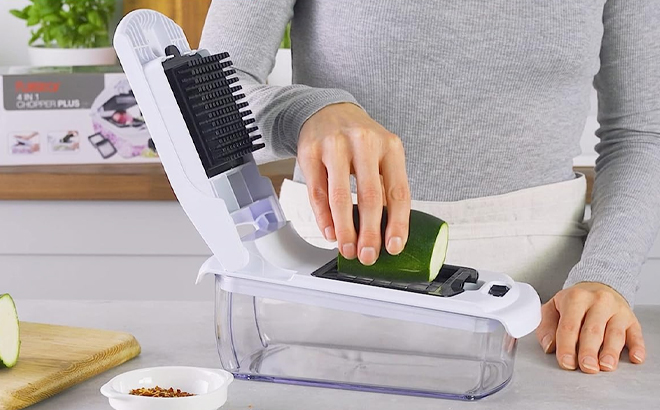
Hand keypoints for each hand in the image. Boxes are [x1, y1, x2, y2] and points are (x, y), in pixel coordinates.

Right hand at [298, 102, 410, 264]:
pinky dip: (323, 217)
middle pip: (370, 197)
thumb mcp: (381, 155)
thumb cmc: (359, 140)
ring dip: (344, 229)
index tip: (393, 247)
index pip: (398, 191)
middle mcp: (364, 142)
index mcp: (390, 146)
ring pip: (340, 197)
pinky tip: (329, 232)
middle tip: (368, 255)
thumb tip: (386, 233)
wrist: (328, 111)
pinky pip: (317, 192)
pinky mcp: (310, 151)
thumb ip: (385, 187)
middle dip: (369, 233)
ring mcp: (335, 145)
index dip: (397, 223)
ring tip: (347, 248)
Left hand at [536, 282, 645, 372]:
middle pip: (593, 330)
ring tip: (605, 365)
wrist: (598, 286)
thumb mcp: (553, 308)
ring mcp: (617, 310)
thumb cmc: (574, 302)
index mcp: (575, 298)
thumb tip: (549, 346)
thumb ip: (546, 327)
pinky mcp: (631, 319)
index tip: (566, 362)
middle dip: (589, 351)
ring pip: (615, 333)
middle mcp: (598, 302)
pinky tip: (635, 357)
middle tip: (586, 367)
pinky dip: (636, 347)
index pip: (569, 325)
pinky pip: (636, 334)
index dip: (567, 346)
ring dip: (611, 351)